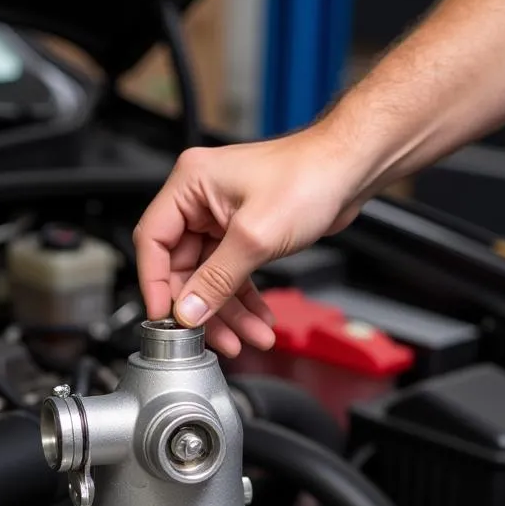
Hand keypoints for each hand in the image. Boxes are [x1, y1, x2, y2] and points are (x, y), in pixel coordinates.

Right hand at [133, 126, 364, 356]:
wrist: (352, 168)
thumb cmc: (310, 176)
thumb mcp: (255, 237)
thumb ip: (216, 279)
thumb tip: (189, 311)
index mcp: (190, 184)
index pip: (153, 241)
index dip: (156, 284)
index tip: (166, 318)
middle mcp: (200, 199)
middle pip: (183, 267)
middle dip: (204, 307)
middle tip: (216, 337)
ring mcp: (221, 217)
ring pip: (210, 277)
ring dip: (229, 311)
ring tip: (247, 337)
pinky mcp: (242, 232)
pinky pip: (232, 274)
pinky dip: (244, 299)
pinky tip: (257, 320)